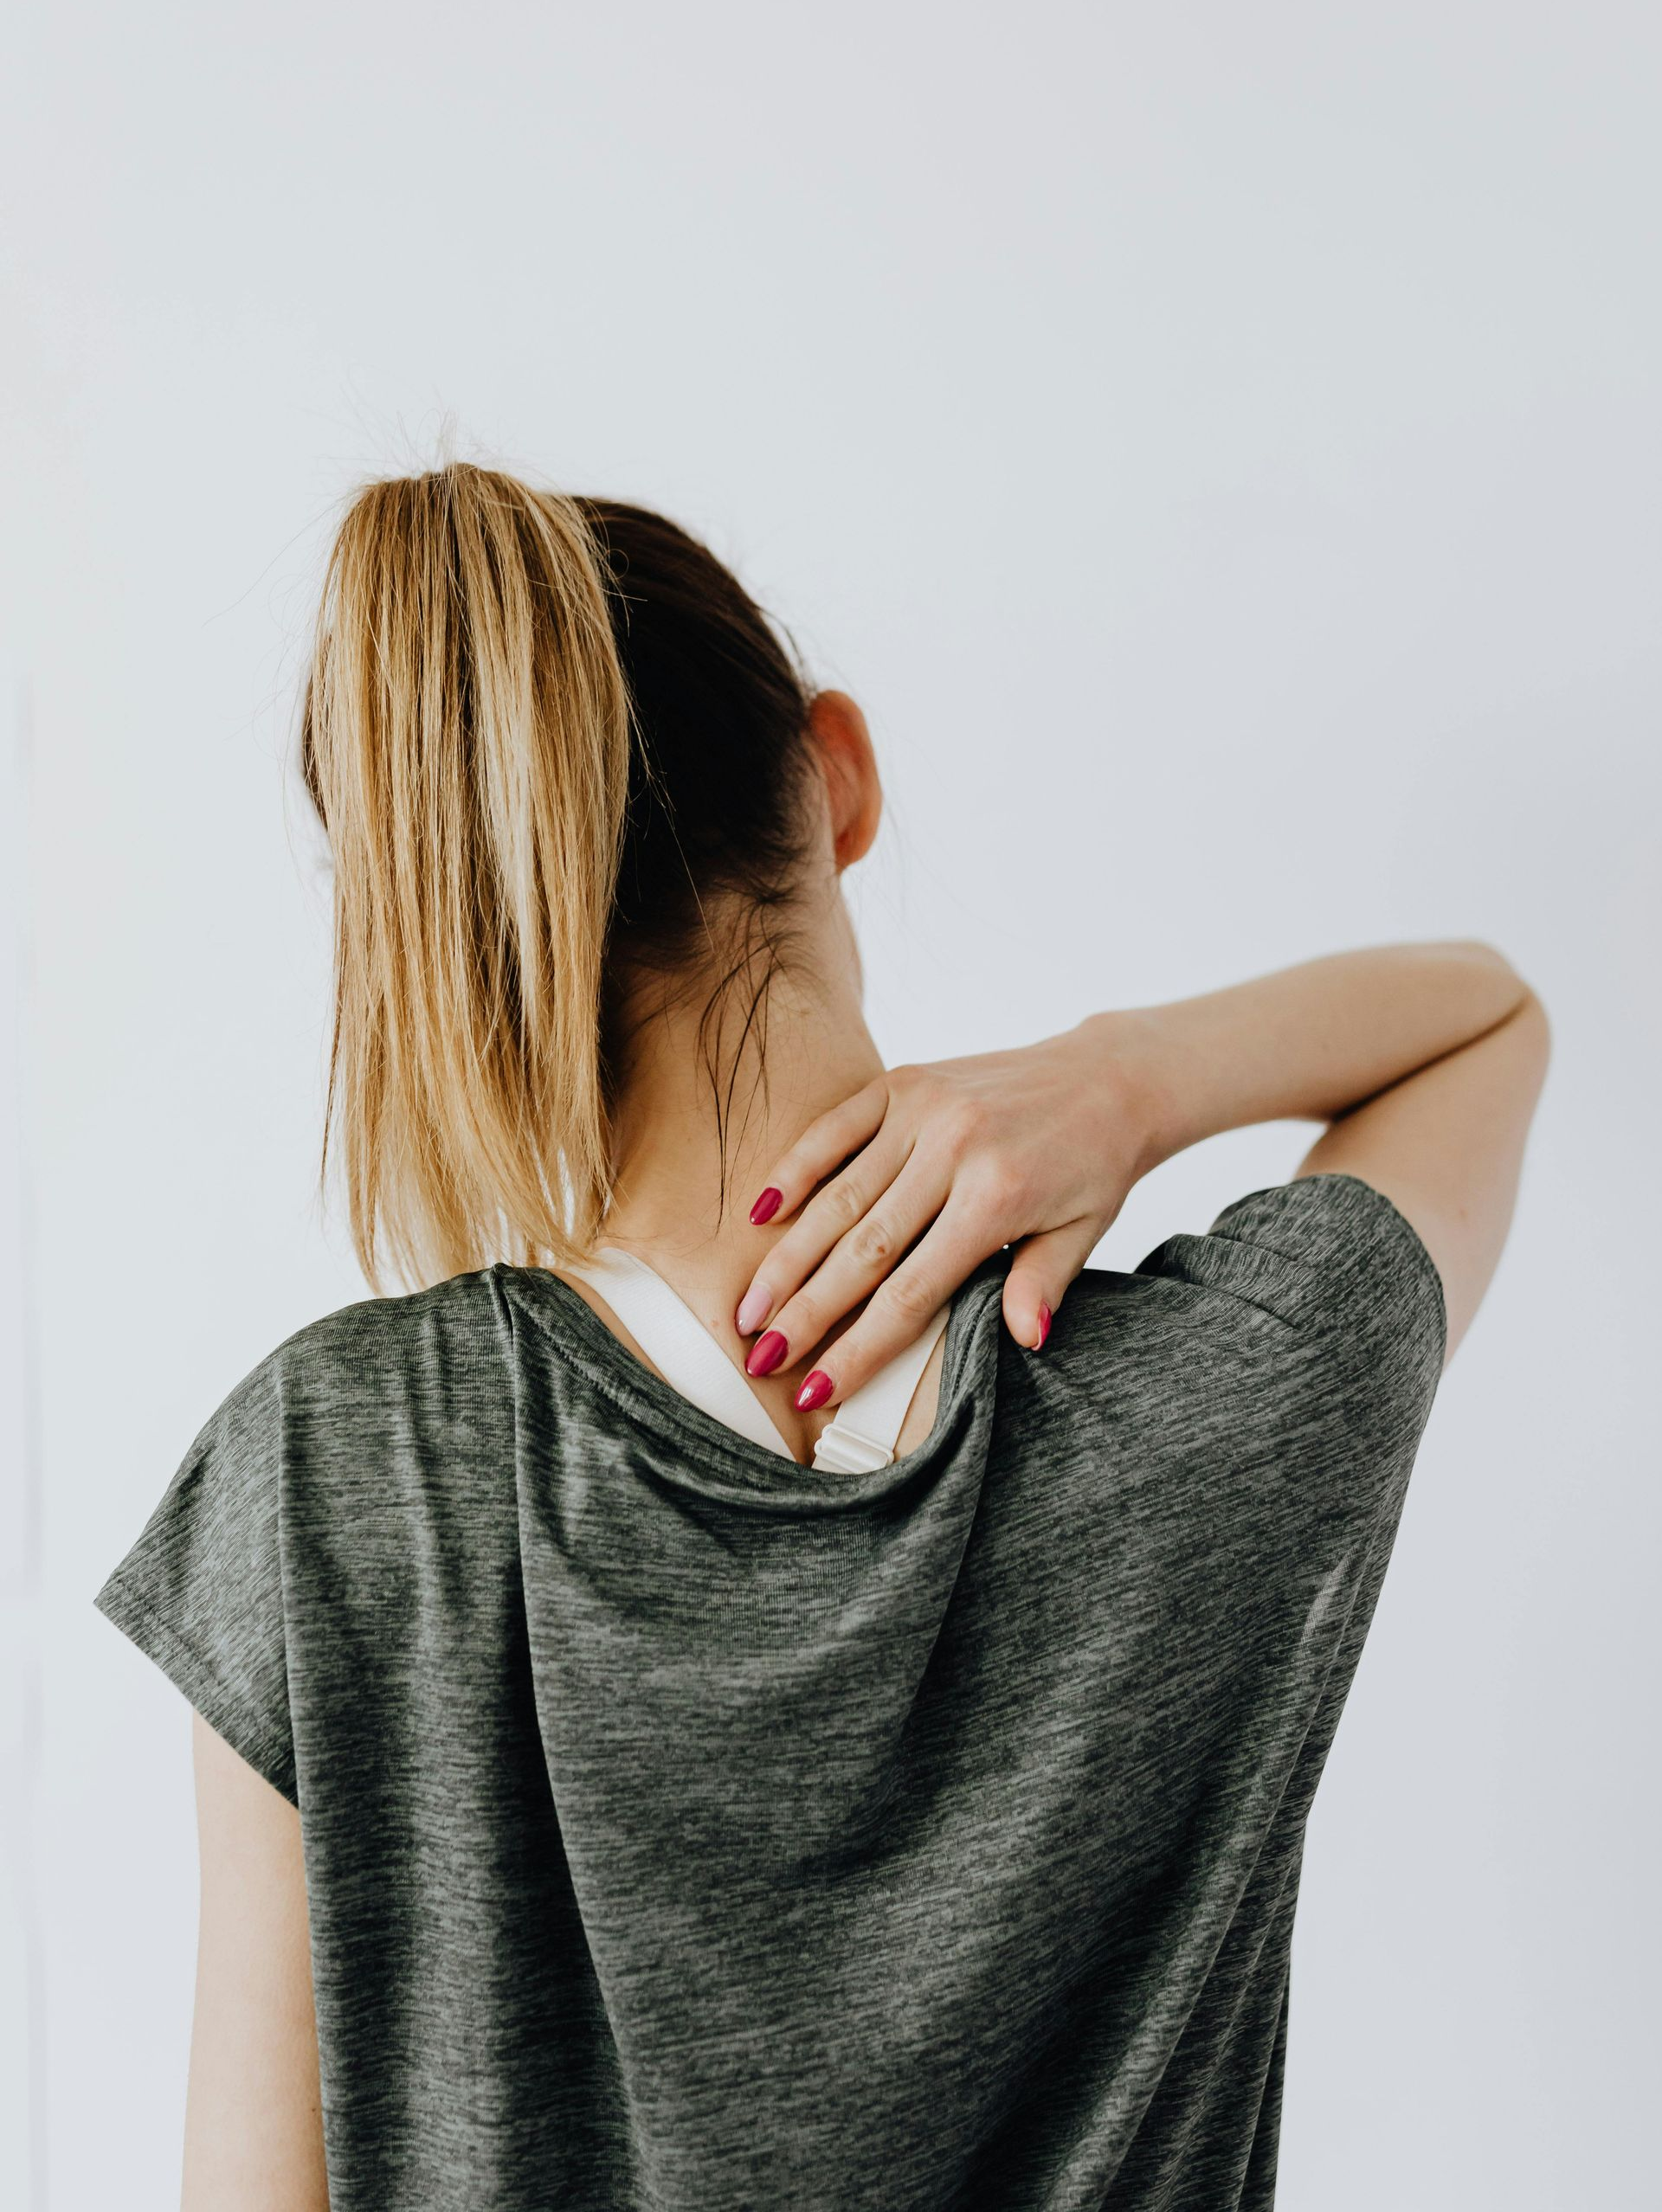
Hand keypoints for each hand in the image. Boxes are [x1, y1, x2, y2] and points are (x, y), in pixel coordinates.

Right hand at [734, 1018, 1161, 1408]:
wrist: (1108, 1077)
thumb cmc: (1093, 1166)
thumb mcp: (1083, 1233)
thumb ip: (1042, 1284)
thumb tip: (1023, 1341)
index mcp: (998, 1199)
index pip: (913, 1292)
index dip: (860, 1346)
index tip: (815, 1389)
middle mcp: (953, 1151)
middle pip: (862, 1249)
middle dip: (805, 1311)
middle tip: (758, 1358)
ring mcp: (924, 1111)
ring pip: (838, 1197)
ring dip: (788, 1257)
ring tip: (749, 1309)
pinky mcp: (905, 1082)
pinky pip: (835, 1129)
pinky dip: (795, 1169)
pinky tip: (759, 1214)